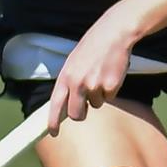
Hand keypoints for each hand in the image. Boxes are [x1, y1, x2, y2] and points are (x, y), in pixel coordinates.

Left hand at [44, 10, 140, 134]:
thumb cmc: (93, 47)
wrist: (114, 33)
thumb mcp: (73, 62)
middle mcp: (77, 83)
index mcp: (65, 76)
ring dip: (100, 95)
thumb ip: (69, 82)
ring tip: (101, 74)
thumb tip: (68, 105)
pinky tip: (111, 73)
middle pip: (77, 114)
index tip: (53, 132)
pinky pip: (110, 97)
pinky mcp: (110, 86)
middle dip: (82, 113)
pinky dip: (111, 89)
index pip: (55, 105)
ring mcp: (94, 85)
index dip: (53, 121)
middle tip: (87, 105)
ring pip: (96, 105)